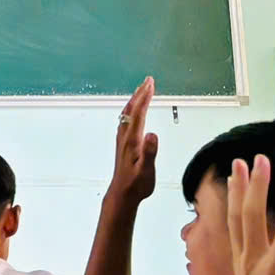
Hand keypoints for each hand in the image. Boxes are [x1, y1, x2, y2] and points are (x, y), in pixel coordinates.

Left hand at [107, 78, 160, 204]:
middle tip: (148, 81)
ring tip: (142, 90)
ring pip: (127, 114)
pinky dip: (132, 110)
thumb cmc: (136, 183)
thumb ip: (150, 152)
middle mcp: (125, 136)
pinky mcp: (123, 143)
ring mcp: (122, 139)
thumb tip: (152, 134)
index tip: (150, 84)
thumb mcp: (146, 170)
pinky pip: (126, 120)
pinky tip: (134, 112)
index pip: (138, 113)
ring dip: (135, 100)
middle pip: (131, 110)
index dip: (144, 97)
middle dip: (140, 93)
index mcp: (132, 139)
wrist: (122, 193)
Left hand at [225, 155, 274, 274]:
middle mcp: (254, 263)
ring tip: (238, 162)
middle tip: (261, 158)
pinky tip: (233, 188)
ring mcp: (243, 260)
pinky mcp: (239, 261)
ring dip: (238, 189)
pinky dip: (231, 204)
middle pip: (252, 218)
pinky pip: (232, 226)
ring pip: (237, 218)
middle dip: (257, 187)